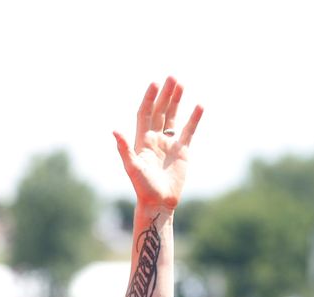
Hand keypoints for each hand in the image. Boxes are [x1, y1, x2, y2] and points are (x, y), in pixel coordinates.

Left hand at [114, 76, 203, 209]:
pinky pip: (189, 131)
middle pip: (160, 111)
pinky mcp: (182, 151)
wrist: (159, 202)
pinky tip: (199, 106)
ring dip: (177, 101)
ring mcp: (169, 144)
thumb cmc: (142, 187)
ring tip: (181, 84)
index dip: (149, 99)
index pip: (146, 114)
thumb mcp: (132, 167)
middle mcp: (155, 139)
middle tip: (172, 77)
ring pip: (173, 117)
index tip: (155, 84)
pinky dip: (194, 119)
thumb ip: (124, 148)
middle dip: (165, 94)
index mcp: (141, 141)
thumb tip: (114, 130)